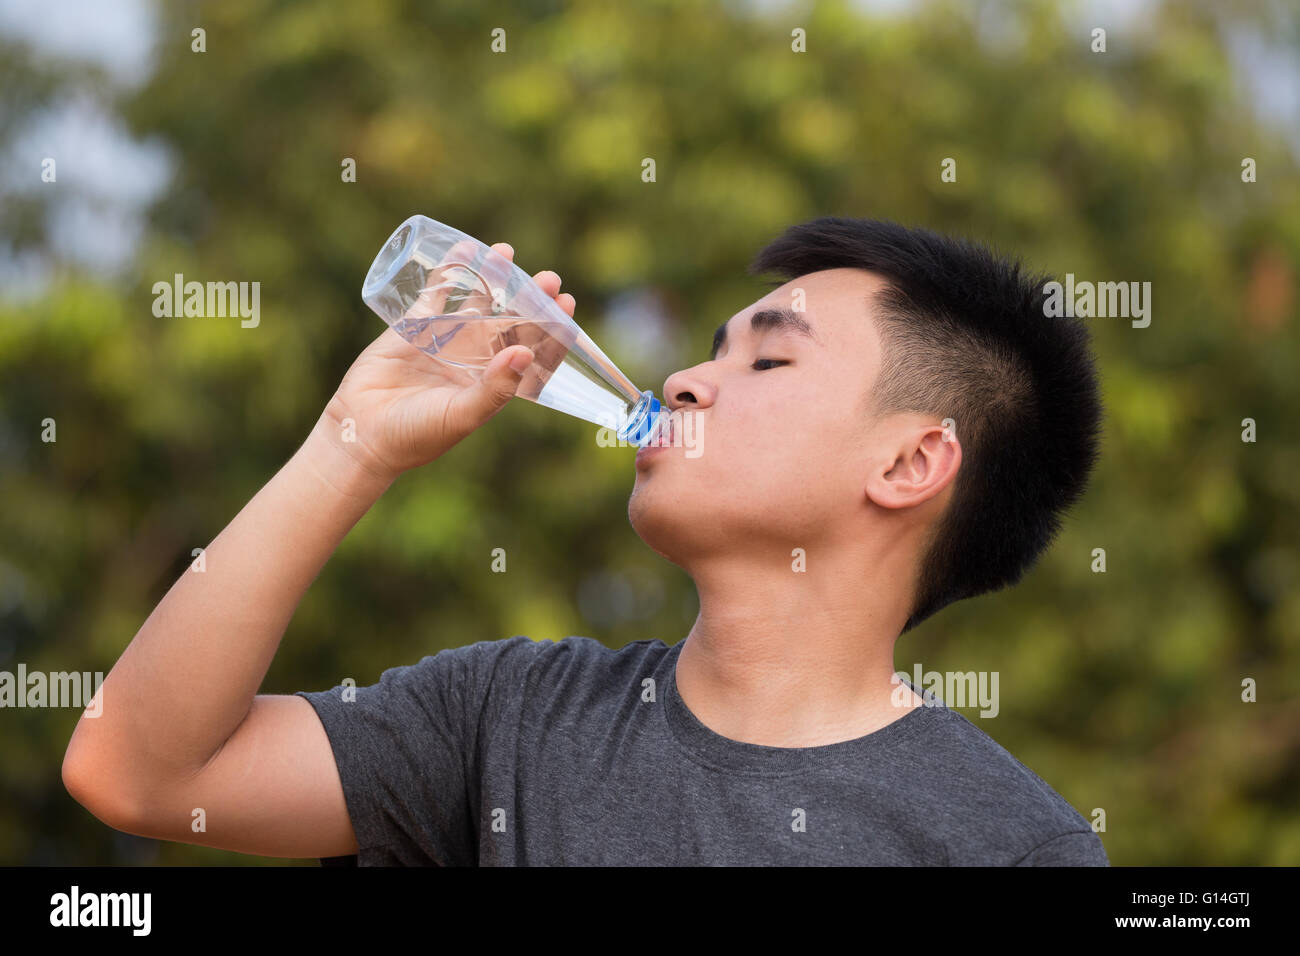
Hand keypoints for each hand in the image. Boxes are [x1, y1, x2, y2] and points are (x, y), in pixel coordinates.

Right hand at [314, 243, 575, 487]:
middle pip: (510, 322)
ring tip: (506, 252)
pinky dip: (450, 272)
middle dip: (529, 299)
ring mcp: (445, 342)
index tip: (566, 304)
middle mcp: (474, 361)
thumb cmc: (417, 435)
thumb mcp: (462, 414)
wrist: (363, 433)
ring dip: (493, 278)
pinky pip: (436, 294)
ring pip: (475, 302)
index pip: (531, 351)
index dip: (551, 329)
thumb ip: (496, 387)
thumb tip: (526, 352)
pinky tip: (464, 249)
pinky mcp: (414, 328)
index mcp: (493, 383)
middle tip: (548, 277)